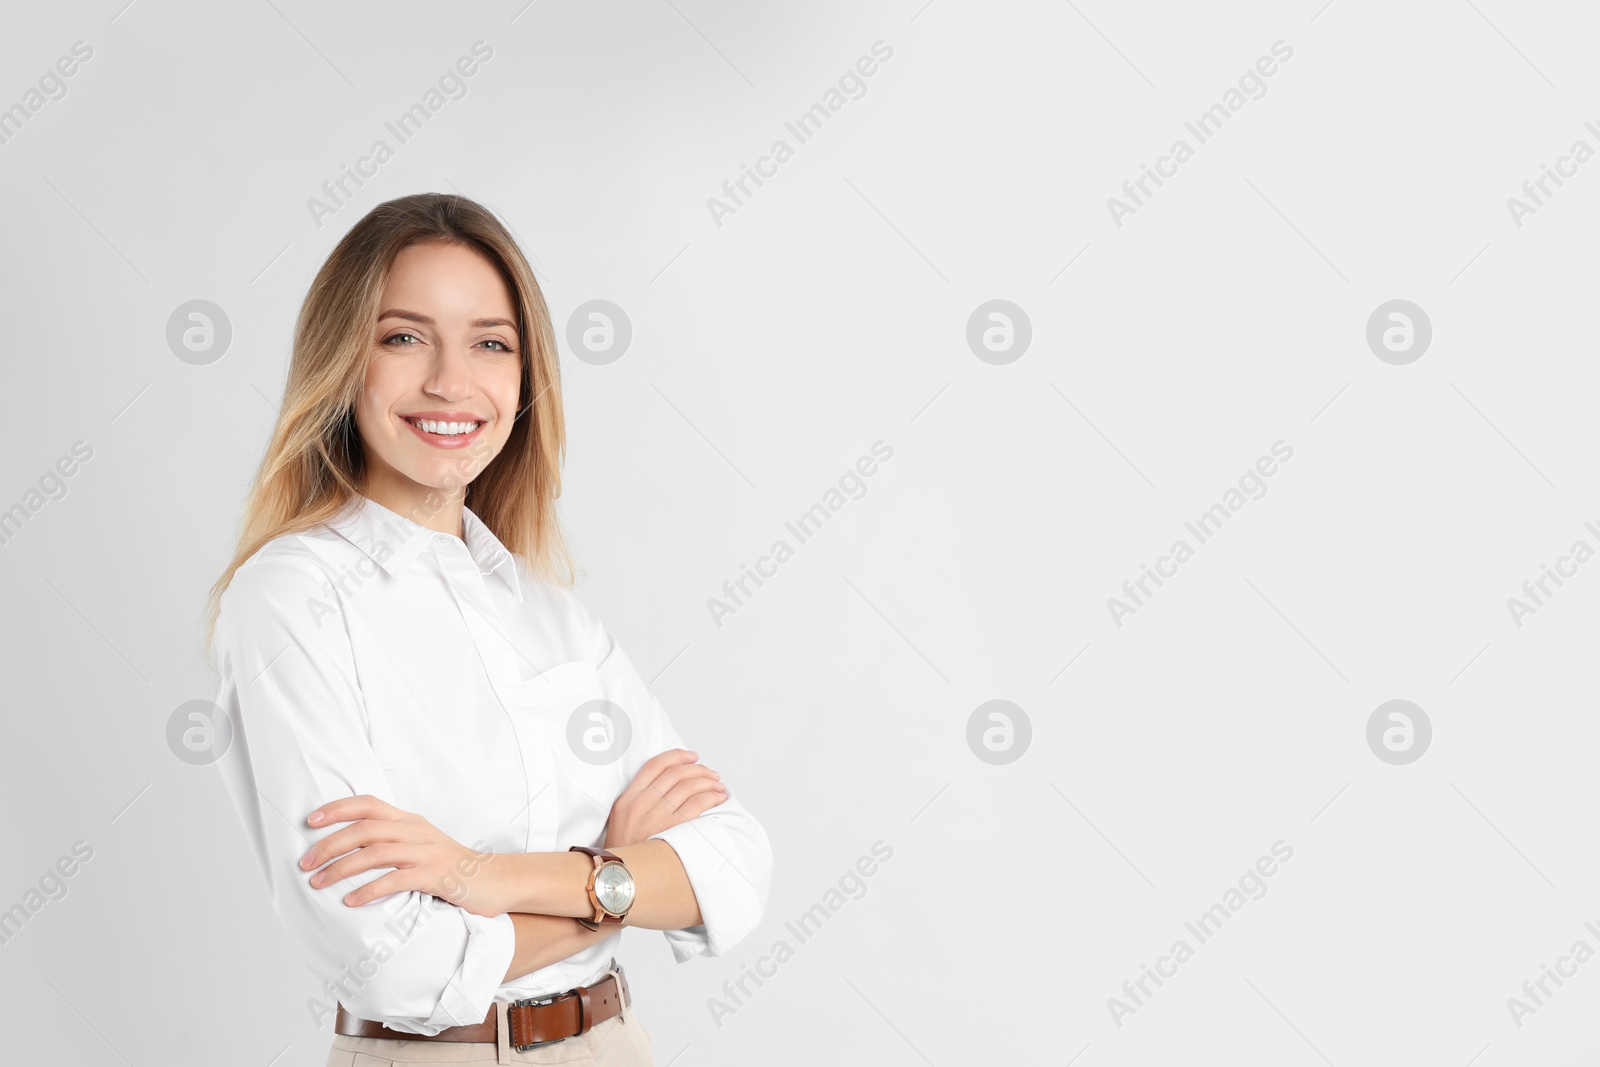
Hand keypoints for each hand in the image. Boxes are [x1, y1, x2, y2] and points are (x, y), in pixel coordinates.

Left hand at [302, 795, 505, 916]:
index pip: (369, 804)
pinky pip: (397, 880)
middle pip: (366, 829)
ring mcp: (427, 852)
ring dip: (342, 868)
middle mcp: (416, 831)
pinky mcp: (436, 875)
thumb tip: (349, 851)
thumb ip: (392, 843)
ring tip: (318, 883)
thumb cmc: (452, 867)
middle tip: (305, 863)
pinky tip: (351, 901)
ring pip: (377, 852)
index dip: (338, 809)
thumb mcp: (421, 847)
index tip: (310, 821)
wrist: (496, 880)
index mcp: (410, 821)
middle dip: (330, 844)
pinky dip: (370, 890)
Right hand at [603, 748, 727, 848]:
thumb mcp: (621, 821)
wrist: (619, 879)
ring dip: (708, 782)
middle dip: (698, 769)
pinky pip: (696, 805)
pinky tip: (718, 799)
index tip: (691, 756)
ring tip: (718, 786)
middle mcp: (639, 805)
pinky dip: (711, 797)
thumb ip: (640, 801)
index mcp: (627, 799)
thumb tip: (670, 786)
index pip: (654, 766)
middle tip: (711, 774)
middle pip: (675, 774)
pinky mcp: (670, 832)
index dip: (677, 756)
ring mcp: (654, 818)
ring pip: (688, 787)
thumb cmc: (625, 852)